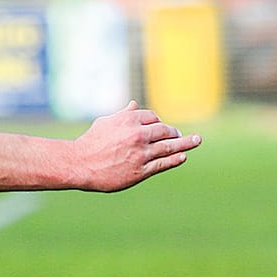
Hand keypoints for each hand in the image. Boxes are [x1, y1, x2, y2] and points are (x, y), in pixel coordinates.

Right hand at [72, 101, 200, 192]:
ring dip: (185, 143)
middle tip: (181, 135)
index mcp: (130, 120)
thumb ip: (124, 114)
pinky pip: (162, 164)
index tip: (160, 127)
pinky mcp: (140, 170)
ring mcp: (141, 154)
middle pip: (165, 131)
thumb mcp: (106, 122)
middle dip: (174, 132)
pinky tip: (182, 156)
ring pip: (168, 147)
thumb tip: (135, 105)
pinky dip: (174, 159)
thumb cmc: (91, 142)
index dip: (158, 122)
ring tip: (196, 140)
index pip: (153, 118)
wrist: (80, 164)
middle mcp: (138, 135)